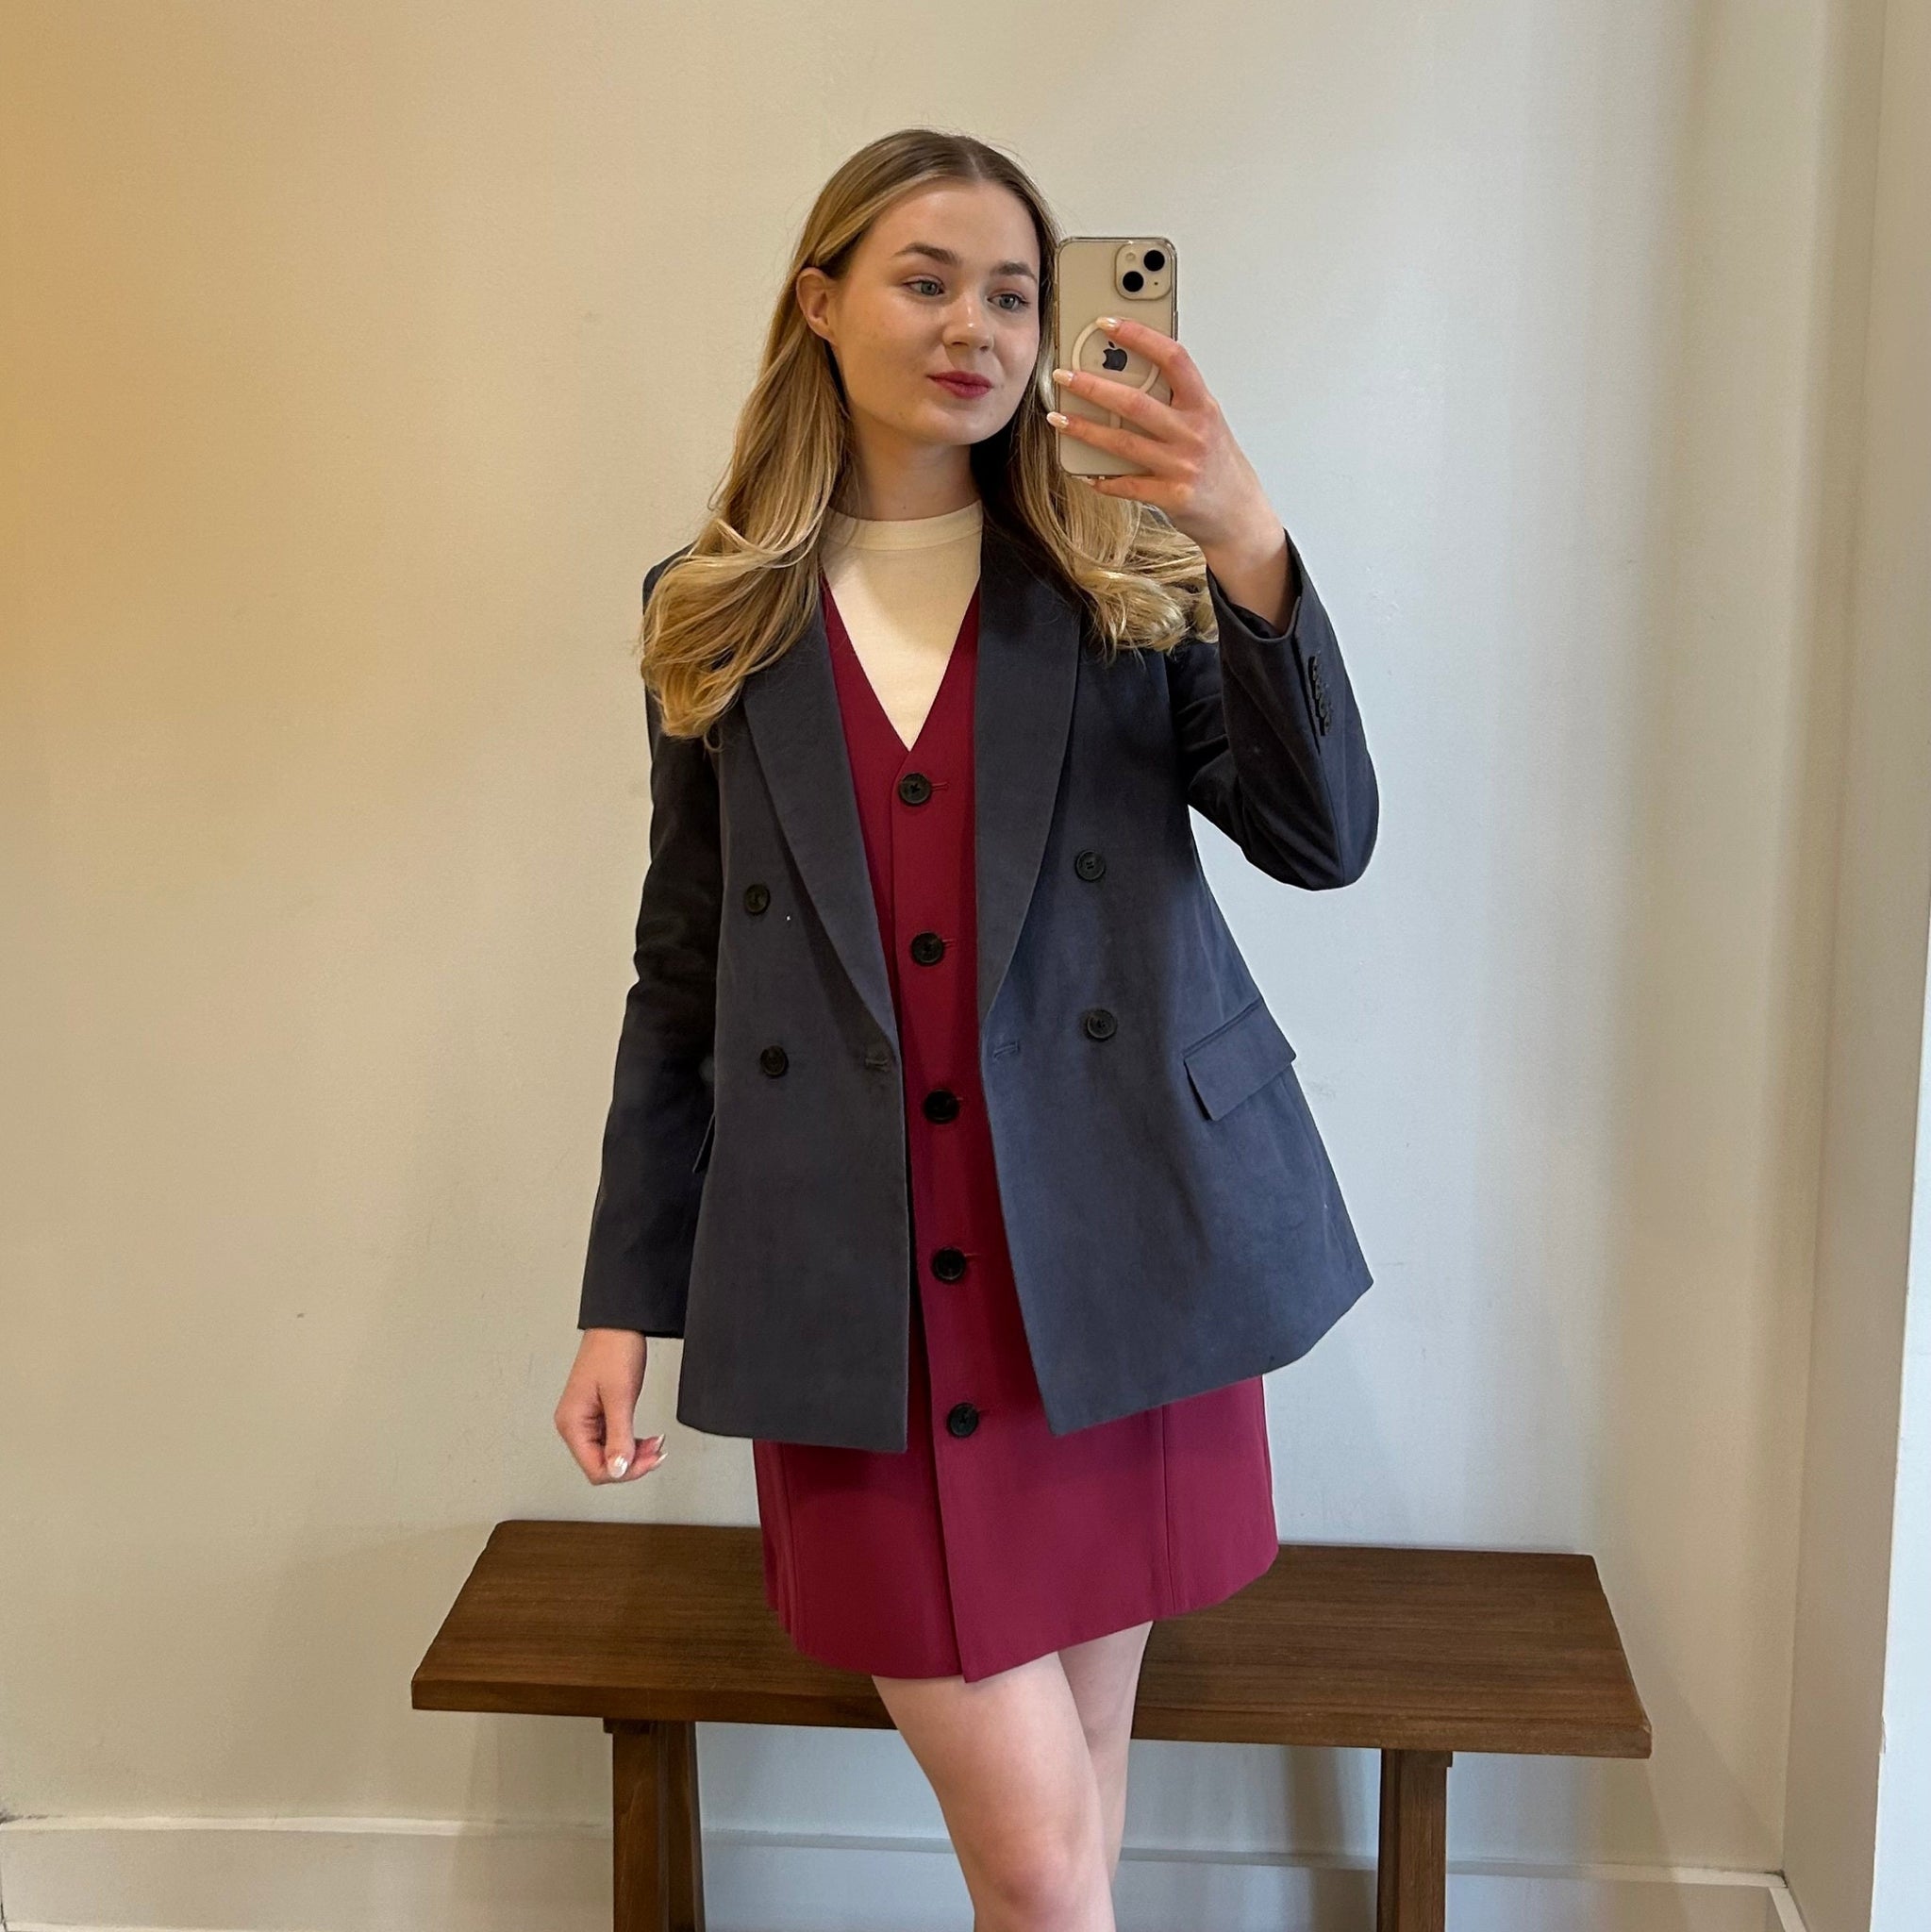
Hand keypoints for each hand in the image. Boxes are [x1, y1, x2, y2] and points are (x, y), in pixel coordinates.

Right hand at [554, 1328, 665, 1483]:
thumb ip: (619, 1437)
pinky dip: (632, 1443)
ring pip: (610, 1454)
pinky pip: (614, 1440)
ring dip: (634, 1455)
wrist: (618, 1324)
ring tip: (655, 1446)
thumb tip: (618, 1469)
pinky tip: (646, 1440)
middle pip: (602, 1465)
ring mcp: (586, 1419)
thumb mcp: (620, 1397)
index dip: (623, 1471)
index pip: (595, 1468)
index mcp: (572, 1423)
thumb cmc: (614, 1350)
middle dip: (631, 1463)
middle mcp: (575, 1424)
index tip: (647, 1462)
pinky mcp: (599, 1413)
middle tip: (656, 1454)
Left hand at [1047, 315, 1281, 558]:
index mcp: (1203, 405)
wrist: (1240, 514)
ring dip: (1086, 430)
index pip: (1173, 358)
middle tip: (1063, 376)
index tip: (1108, 324)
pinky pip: (1127, 485)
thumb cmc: (1219, 465)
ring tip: (1058, 418)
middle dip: (1093, 387)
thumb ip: (1177, 401)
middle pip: (1135, 402)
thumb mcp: (1207, 423)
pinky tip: (1085, 472)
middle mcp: (1194, 432)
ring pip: (1123, 443)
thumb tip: (1128, 376)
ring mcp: (1182, 465)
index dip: (1140, 336)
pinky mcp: (1172, 495)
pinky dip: (1103, 480)